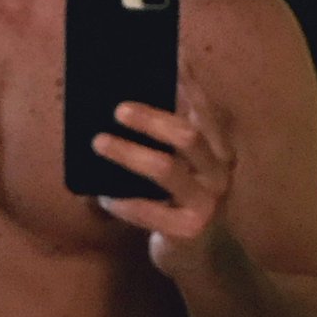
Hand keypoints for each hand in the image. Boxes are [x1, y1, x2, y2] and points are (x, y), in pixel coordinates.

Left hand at [91, 75, 235, 276]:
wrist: (205, 262)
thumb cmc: (182, 204)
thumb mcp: (183, 170)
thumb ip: (166, 142)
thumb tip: (122, 103)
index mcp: (218, 151)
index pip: (205, 109)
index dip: (189, 82)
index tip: (170, 53)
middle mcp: (218, 173)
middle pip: (187, 134)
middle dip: (151, 117)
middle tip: (118, 108)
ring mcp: (205, 203)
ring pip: (165, 169)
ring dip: (127, 152)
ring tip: (98, 142)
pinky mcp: (187, 231)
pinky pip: (146, 211)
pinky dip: (121, 202)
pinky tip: (103, 197)